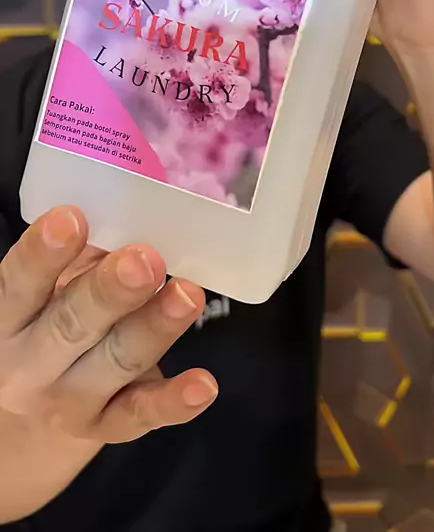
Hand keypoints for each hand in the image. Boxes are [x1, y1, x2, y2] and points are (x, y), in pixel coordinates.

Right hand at [0, 207, 215, 443]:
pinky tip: (203, 386)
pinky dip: (175, 402)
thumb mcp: (53, 286)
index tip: (72, 219)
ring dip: (155, 328)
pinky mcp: (107, 427)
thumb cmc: (51, 318)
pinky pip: (142, 414)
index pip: (19, 284)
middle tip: (144, 260)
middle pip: (70, 326)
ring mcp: (68, 401)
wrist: (36, 408)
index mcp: (8, 317)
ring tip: (188, 296)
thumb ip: (83, 257)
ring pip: (116, 362)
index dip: (43, 253)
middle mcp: (29, 365)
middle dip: (110, 291)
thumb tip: (130, 219)